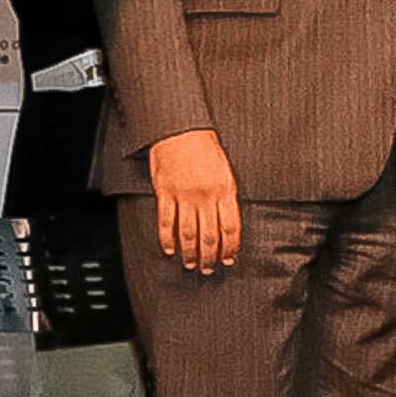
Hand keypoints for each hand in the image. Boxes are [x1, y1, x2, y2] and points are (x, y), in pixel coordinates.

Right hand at [148, 129, 241, 274]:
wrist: (180, 128)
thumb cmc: (204, 146)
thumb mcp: (225, 170)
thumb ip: (227, 196)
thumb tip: (228, 223)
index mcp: (225, 190)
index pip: (230, 228)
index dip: (229, 248)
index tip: (228, 259)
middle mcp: (205, 195)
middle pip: (209, 236)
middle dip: (210, 257)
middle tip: (208, 268)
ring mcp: (184, 195)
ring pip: (188, 233)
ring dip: (190, 253)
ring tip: (190, 264)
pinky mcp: (165, 192)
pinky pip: (166, 222)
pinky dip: (167, 239)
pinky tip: (170, 249)